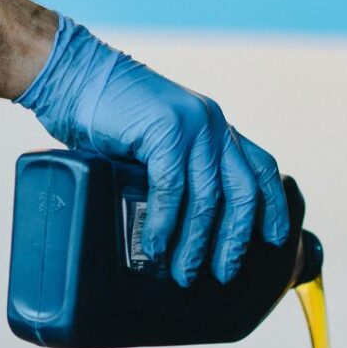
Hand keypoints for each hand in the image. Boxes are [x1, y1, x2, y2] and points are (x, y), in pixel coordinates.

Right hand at [14, 16, 288, 285]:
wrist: (70, 74)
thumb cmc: (107, 115)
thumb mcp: (158, 144)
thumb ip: (179, 173)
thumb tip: (183, 229)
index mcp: (216, 128)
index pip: (261, 169)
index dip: (273, 206)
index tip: (276, 238)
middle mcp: (213, 125)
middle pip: (242, 192)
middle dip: (235, 238)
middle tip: (225, 272)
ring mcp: (192, 125)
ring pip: (207, 197)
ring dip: (196, 243)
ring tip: (184, 273)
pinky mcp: (166, 129)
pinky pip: (173, 187)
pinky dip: (165, 223)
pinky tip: (157, 246)